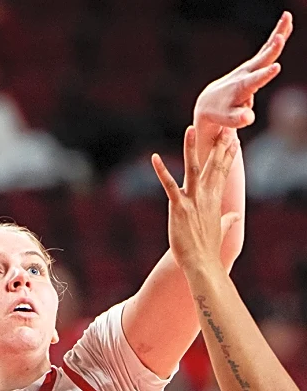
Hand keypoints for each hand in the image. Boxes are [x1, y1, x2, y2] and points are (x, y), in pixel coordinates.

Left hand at [152, 125, 239, 273]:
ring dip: (191, 148)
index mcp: (215, 200)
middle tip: (224, 127)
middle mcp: (206, 196)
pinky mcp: (178, 207)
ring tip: (190, 129)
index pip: (223, 172)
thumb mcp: (221, 230)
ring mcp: (193, 200)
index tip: (233, 140)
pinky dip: (162, 171)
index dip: (228, 156)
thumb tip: (235, 216)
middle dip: (219, 146)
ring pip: (193, 168)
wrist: (201, 263)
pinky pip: (168, 185)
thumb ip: (227, 220)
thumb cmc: (208, 249)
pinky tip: (155, 158)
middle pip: (213, 165)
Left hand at [194, 11, 291, 130]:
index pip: (254, 81)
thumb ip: (238, 119)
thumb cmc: (220, 113)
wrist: (209, 102)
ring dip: (278, 33)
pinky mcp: (253, 64)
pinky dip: (277, 35)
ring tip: (288, 17)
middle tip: (280, 39)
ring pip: (266, 49)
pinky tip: (287, 22)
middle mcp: (245, 74)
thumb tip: (248, 118)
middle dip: (271, 51)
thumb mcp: (228, 119)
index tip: (275, 67)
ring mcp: (249, 67)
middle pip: (262, 60)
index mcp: (241, 87)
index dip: (264, 75)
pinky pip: (267, 48)